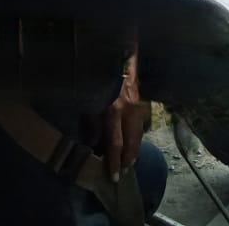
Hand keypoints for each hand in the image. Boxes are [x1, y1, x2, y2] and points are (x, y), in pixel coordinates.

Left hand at [101, 51, 149, 180]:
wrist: (113, 51)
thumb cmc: (96, 77)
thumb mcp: (88, 101)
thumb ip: (92, 123)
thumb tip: (94, 143)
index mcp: (113, 112)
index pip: (116, 144)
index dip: (115, 162)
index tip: (115, 177)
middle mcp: (128, 110)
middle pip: (132, 142)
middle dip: (129, 159)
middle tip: (126, 171)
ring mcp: (137, 104)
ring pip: (139, 133)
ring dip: (135, 148)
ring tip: (130, 161)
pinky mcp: (140, 98)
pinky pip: (140, 121)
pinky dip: (137, 134)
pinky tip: (134, 139)